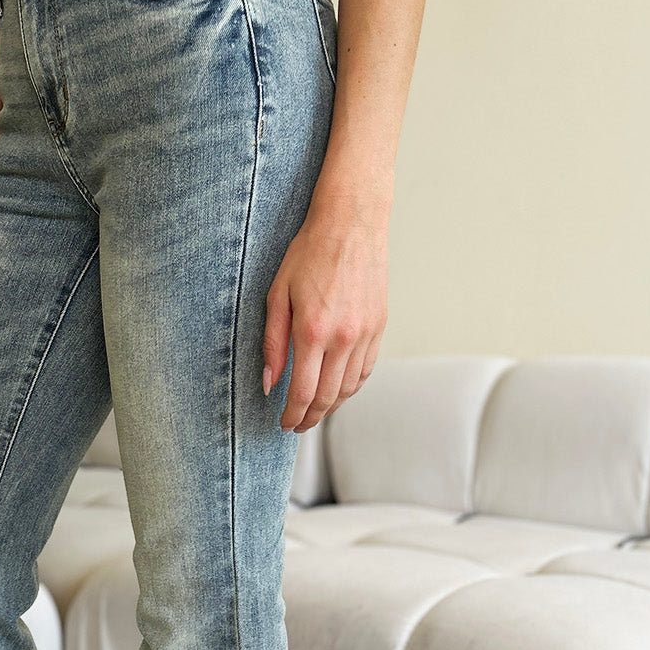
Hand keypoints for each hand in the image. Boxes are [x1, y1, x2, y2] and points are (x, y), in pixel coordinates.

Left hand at [262, 179, 389, 432]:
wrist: (351, 223)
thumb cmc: (308, 253)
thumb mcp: (277, 295)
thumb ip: (272, 344)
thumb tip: (269, 384)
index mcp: (313, 330)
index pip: (304, 392)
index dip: (293, 415)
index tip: (284, 424)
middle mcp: (344, 337)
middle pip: (328, 397)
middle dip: (311, 418)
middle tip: (297, 425)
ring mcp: (366, 333)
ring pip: (350, 387)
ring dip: (331, 406)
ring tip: (314, 411)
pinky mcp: (379, 326)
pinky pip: (365, 369)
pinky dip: (350, 386)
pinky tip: (337, 388)